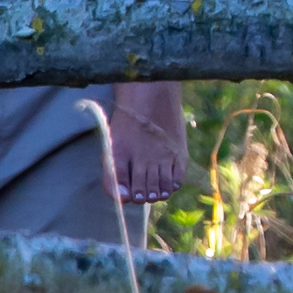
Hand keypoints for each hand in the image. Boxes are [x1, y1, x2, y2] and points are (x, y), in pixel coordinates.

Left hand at [104, 78, 191, 207]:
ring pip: (160, 190)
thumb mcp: (113, 145)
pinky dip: (171, 185)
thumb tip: (122, 198)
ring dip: (156, 193)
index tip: (129, 192)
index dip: (126, 196)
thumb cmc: (129, 124)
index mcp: (120, 154)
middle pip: (143, 193)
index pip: (122, 192)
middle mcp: (142, 157)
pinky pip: (176, 181)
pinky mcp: (179, 153)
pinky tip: (166, 179)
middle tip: (144, 191)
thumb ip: (114, 173)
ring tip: (155, 188)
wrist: (150, 94)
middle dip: (142, 196)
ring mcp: (162, 156)